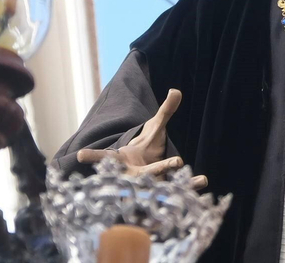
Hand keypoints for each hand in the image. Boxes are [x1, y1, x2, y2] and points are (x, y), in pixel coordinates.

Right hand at [77, 88, 207, 189]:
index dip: (94, 155)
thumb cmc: (147, 148)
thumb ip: (165, 113)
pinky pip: (177, 190)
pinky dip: (190, 187)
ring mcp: (148, 187)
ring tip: (194, 173)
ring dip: (178, 182)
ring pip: (162, 186)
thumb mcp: (155, 129)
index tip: (80, 154)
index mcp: (123, 161)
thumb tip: (176, 91)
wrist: (150, 172)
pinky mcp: (163, 193)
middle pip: (143, 174)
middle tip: (174, 160)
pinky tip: (204, 180)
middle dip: (157, 168)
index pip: (106, 157)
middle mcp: (133, 177)